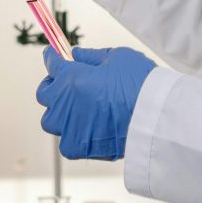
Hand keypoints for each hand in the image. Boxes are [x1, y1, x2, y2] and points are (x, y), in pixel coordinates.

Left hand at [36, 46, 155, 160]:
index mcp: (71, 78)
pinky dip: (73, 135)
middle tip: (68, 84)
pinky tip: (87, 128)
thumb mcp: (116, 58)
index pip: (51, 64)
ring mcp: (70, 127)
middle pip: (45, 94)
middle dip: (53, 87)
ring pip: (52, 121)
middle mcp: (64, 104)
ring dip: (60, 113)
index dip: (51, 58)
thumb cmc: (140, 83)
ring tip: (77, 109)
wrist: (156, 117)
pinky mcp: (80, 148)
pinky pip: (67, 142)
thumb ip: (91, 56)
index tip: (52, 55)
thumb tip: (76, 54)